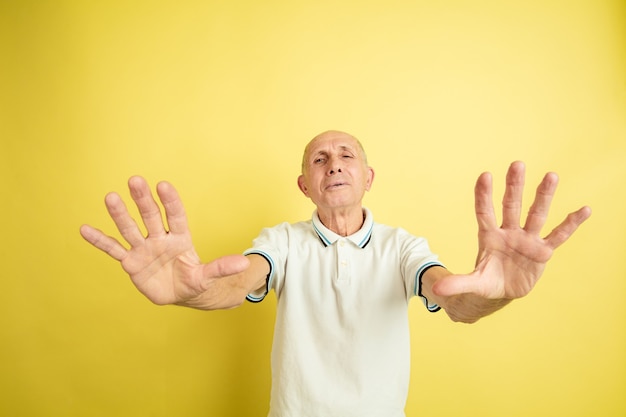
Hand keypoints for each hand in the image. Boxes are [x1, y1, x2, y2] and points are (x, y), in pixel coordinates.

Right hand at [80, 177, 249, 306]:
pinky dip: (100, 241)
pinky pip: (113, 249)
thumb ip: (222, 268)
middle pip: (151, 216)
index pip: (175, 216)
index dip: (170, 201)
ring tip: (110, 197)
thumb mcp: (208, 277)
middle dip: (143, 199)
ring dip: (120, 214)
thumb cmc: (195, 281)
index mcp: (181, 238)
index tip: (163, 185)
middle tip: (136, 180)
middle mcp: (160, 239)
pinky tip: (84, 229)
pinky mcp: (131, 262)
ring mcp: (144, 249)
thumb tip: (245, 264)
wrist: (180, 294)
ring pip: (131, 228)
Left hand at [432, 161, 590, 300]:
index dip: (483, 195)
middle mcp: (508, 232)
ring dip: (543, 196)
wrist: (502, 292)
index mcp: (488, 236)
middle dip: (514, 186)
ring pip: (535, 214)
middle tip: (517, 163)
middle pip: (511, 205)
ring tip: (551, 175)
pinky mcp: (542, 252)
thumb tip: (436, 291)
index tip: (485, 175)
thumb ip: (457, 284)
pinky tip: (584, 209)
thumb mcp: (472, 283)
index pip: (484, 211)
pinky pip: (559, 236)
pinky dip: (571, 224)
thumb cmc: (486, 281)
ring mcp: (526, 240)